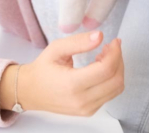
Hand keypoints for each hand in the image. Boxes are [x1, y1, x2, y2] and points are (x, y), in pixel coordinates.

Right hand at [0, 31, 123, 115]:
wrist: (30, 92)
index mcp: (71, 84)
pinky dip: (112, 79)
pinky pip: (110, 94)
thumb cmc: (43, 69)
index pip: (106, 69)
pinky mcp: (88, 111)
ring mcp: (86, 109)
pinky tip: (100, 69)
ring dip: (117, 69)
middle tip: (110, 47)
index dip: (115, 52)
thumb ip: (79, 42)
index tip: (114, 41)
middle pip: (116, 80)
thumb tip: (100, 36)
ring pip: (117, 88)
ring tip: (104, 57)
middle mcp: (80, 100)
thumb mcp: (56, 48)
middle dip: (118, 59)